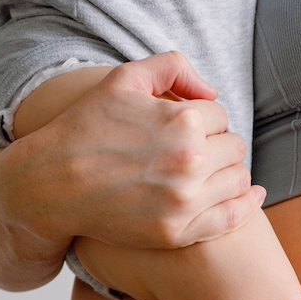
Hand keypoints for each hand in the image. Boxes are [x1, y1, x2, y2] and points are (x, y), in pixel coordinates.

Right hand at [0, 51, 262, 253]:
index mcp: (182, 121)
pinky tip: (250, 195)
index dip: (202, 119)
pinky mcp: (178, 232)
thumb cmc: (86, 128)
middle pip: (234, 147)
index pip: (220, 116)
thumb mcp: (123, 79)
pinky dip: (246, 204)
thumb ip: (173, 67)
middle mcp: (189, 161)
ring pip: (238, 179)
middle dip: (217, 145)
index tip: (181, 128)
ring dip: (228, 172)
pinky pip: (233, 217)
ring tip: (207, 171)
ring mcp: (185, 201)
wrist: (50, 184)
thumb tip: (211, 91)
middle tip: (193, 152)